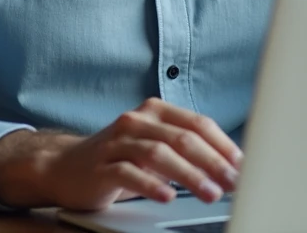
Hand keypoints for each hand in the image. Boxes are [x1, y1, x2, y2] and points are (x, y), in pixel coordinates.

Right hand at [0, 97, 242, 210]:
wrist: (64, 166)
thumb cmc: (119, 157)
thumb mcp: (153, 145)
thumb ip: (185, 149)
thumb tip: (230, 167)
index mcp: (154, 111)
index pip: (197, 123)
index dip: (223, 145)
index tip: (242, 166)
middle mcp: (136, 121)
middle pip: (181, 138)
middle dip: (212, 162)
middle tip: (232, 183)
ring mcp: (116, 142)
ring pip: (158, 154)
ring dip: (189, 175)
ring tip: (209, 193)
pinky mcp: (101, 166)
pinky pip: (129, 173)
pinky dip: (151, 185)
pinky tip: (167, 196)